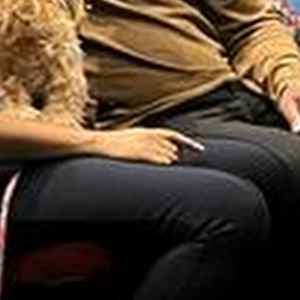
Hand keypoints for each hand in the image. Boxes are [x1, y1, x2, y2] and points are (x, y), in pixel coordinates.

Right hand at [82, 126, 202, 165]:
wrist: (99, 143)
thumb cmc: (114, 143)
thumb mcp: (133, 136)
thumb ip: (149, 140)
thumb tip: (164, 150)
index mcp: (149, 131)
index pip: (175, 136)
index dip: (189, 143)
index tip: (200, 149)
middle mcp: (151, 137)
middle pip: (174, 149)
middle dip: (171, 157)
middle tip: (157, 163)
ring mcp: (148, 145)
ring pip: (170, 157)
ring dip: (166, 164)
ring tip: (150, 165)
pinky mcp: (143, 154)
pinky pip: (163, 163)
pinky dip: (163, 167)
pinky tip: (154, 168)